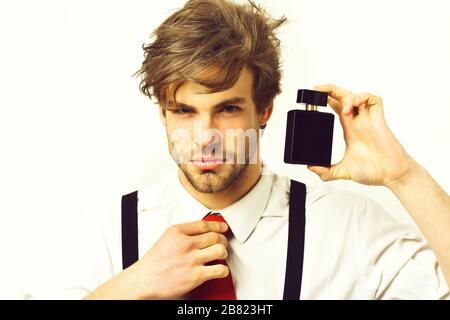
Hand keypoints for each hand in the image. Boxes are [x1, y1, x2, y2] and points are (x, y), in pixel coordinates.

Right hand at [84, 220, 229, 299]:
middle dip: (222, 240)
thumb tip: (203, 231)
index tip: (223, 227)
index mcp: (177, 232)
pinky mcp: (196, 276)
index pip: (204, 224)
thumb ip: (183, 233)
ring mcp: (191, 260)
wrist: (143, 281)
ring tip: (220, 256)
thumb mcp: (166, 239)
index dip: (217, 225)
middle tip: (222, 244)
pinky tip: (219, 270)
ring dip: (223, 253)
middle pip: (215, 236)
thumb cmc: (153, 263)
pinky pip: (220, 269)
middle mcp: (185, 244)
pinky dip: (223, 270)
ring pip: (220, 250)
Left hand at [307, 84, 418, 186]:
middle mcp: (358, 122)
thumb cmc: (374, 171)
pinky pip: (373, 100)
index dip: (326, 99)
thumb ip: (326, 171)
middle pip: (344, 96)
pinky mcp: (379, 120)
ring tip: (343, 109)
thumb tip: (311, 167)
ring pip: (357, 95)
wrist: (391, 176)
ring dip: (347, 96)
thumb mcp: (343, 171)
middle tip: (317, 89)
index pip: (336, 107)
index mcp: (349, 129)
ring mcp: (368, 119)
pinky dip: (362, 98)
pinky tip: (354, 107)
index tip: (312, 99)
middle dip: (330, 89)